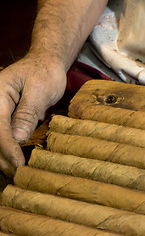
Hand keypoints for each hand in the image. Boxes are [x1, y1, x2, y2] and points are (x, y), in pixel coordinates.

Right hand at [0, 54, 65, 176]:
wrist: (47, 64)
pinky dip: (8, 147)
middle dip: (2, 156)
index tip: (18, 164)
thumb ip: (27, 112)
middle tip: (16, 174)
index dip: (7, 147)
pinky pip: (4, 133)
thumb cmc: (45, 73)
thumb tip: (18, 137)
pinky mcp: (6, 116)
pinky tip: (15, 160)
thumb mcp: (39, 90)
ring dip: (3, 155)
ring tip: (15, 172)